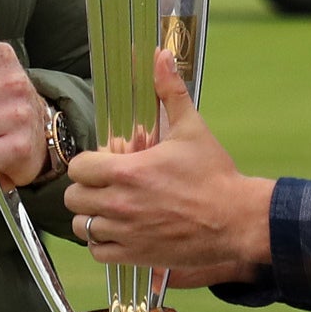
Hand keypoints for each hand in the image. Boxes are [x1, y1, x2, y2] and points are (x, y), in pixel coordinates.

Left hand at [63, 49, 273, 274]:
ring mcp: (126, 232)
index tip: (104, 164)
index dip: (88, 164)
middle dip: (87, 189)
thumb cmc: (214, 175)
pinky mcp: (135, 255)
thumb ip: (170, 91)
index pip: (79, 168)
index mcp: (128, 171)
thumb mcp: (192, 129)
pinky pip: (98, 251)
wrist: (236, 220)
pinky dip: (102, 243)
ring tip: (111, 209)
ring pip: (82, 226)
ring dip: (92, 217)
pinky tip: (118, 231)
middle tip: (105, 186)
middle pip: (73, 198)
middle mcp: (120, 204)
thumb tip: (160, 56)